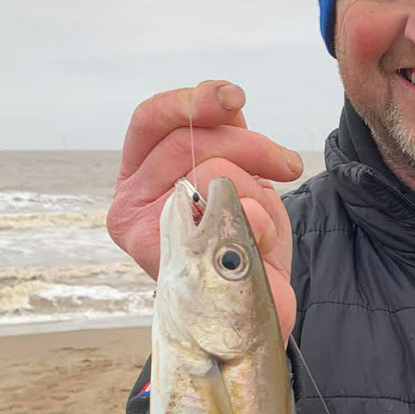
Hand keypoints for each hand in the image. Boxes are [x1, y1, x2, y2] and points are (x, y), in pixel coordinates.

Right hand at [108, 81, 303, 340]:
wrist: (255, 316)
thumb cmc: (243, 246)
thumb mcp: (238, 178)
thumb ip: (225, 137)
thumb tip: (226, 101)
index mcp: (137, 178)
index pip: (150, 120)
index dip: (193, 100)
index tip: (235, 97)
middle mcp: (129, 205)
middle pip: (190, 141)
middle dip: (250, 144)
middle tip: (285, 164)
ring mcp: (146, 234)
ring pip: (212, 170)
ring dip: (256, 187)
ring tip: (262, 217)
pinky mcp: (172, 258)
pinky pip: (229, 209)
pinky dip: (260, 220)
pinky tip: (256, 247)